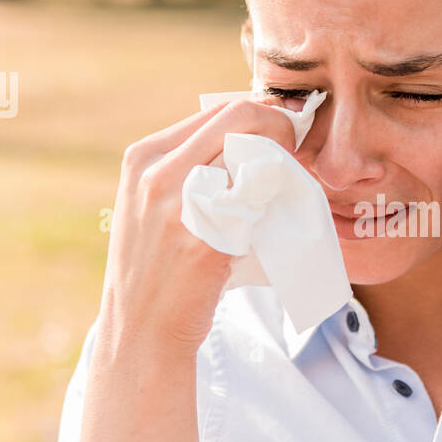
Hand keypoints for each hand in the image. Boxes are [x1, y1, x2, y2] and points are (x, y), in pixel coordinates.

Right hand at [96, 95, 304, 358]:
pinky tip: (280, 214)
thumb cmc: (158, 267)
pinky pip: (257, 199)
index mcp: (144, 156)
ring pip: (253, 152)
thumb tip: (251, 136)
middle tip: (300, 151)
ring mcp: (179, 204)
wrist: (141, 330)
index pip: (218, 110)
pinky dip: (277, 199)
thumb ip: (188, 167)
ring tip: (290, 183)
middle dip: (281, 127)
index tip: (286, 136)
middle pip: (239, 118)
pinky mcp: (203, 238)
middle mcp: (156, 172)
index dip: (262, 116)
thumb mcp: (154, 204)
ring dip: (282, 161)